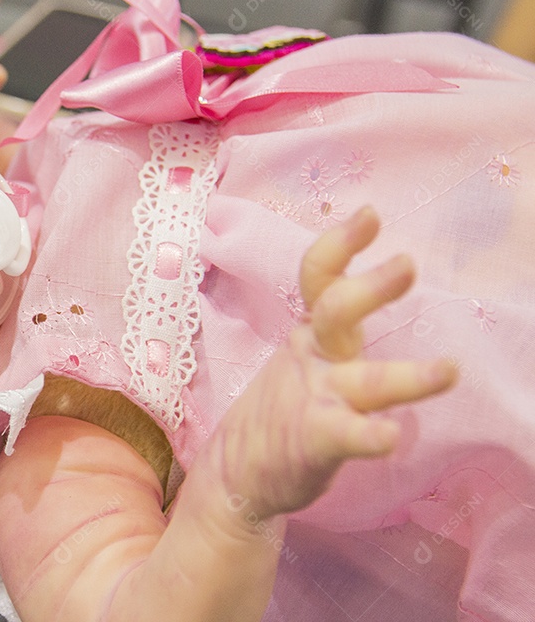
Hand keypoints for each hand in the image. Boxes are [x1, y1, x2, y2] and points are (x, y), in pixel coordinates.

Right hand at [202, 207, 456, 522]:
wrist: (238, 473)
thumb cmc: (282, 412)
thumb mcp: (303, 359)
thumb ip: (332, 324)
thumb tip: (375, 274)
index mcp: (311, 337)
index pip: (318, 278)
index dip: (340, 245)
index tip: (369, 214)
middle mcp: (314, 360)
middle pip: (337, 315)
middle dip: (371, 289)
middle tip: (407, 264)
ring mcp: (316, 401)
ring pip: (365, 383)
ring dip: (407, 377)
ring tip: (449, 371)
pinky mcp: (316, 443)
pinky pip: (347, 436)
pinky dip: (370, 435)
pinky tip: (391, 437)